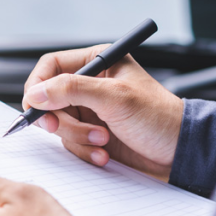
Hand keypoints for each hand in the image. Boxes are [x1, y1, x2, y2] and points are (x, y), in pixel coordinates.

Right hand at [23, 45, 184, 180]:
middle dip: (59, 119)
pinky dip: (84, 150)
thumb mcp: (114, 98)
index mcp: (98, 63)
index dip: (38, 86)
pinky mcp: (91, 134)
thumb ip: (72, 90)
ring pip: (58, 124)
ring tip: (102, 141)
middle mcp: (91, 85)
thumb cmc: (158, 117)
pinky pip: (70, 143)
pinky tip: (104, 153)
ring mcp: (90, 111)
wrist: (179, 152)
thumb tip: (36, 92)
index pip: (51, 66)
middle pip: (49, 99)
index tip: (35, 107)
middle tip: (61, 129)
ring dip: (77, 137)